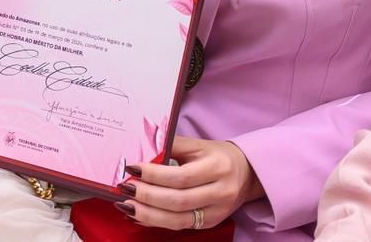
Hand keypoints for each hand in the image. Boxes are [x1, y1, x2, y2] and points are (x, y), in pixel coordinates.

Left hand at [117, 136, 263, 230]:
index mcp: (217, 167)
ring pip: (178, 218)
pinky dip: (157, 222)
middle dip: (147, 196)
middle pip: (178, 200)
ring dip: (148, 214)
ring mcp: (217, 211)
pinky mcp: (211, 223)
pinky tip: (139, 215)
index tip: (131, 168)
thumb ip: (172, 144)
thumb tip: (140, 146)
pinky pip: (180, 225)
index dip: (154, 175)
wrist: (247, 173)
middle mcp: (220, 191)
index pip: (181, 176)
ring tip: (126, 205)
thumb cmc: (217, 155)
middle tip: (124, 188)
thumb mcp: (198, 144)